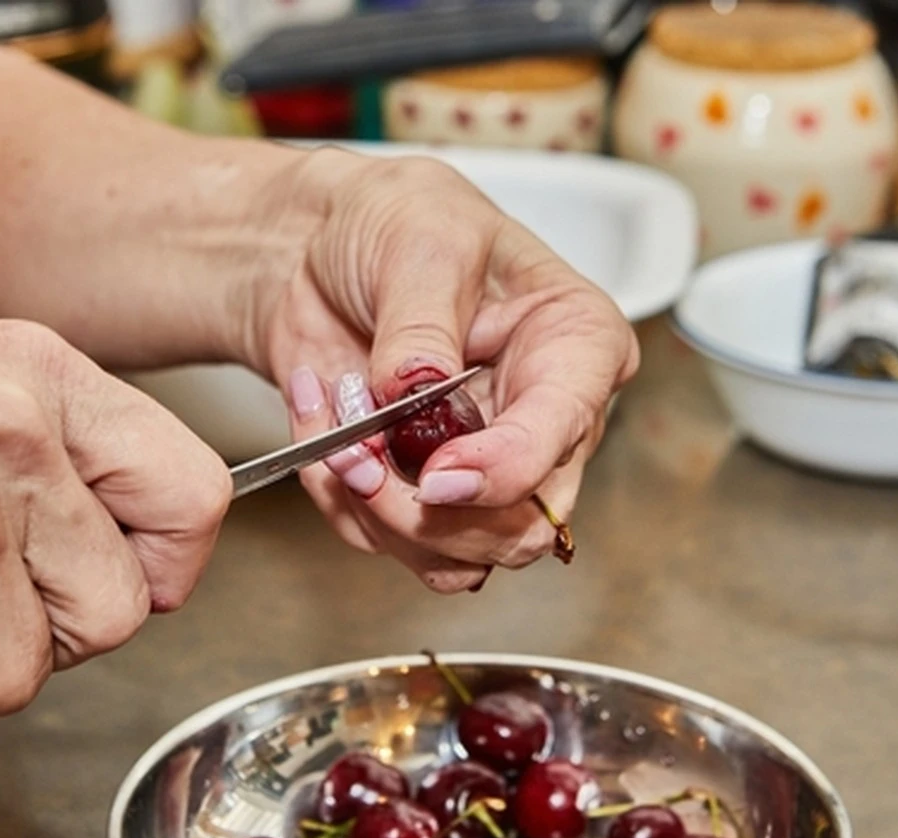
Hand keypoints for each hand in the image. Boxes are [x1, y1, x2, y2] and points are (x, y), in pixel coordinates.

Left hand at [255, 149, 639, 592]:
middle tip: (356, 456)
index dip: (503, 471)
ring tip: (333, 428)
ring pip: (457, 557)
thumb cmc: (396, 222)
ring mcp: (485, 465)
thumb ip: (422, 331)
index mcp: (576, 348)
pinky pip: (388, 541)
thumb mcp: (420, 245)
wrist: (322, 248)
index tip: (435, 478)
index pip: (564, 434)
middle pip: (519, 526)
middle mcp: (544, 421)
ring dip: (375, 512)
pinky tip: (320, 430)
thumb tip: (418, 402)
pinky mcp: (423, 490)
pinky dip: (340, 502)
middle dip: (426, 510)